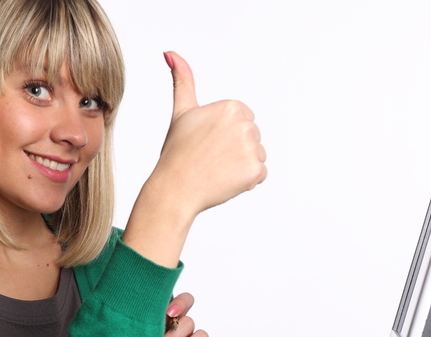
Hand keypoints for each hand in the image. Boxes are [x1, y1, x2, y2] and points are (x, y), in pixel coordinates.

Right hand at [122, 52, 266, 267]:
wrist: (174, 189)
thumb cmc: (176, 153)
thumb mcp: (181, 112)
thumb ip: (183, 81)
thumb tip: (170, 54)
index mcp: (231, 107)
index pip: (243, 120)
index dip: (224, 134)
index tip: (207, 142)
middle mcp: (245, 125)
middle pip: (252, 137)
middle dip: (235, 149)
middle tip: (210, 158)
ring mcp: (251, 149)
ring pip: (257, 156)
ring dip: (241, 166)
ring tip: (216, 170)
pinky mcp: (255, 171)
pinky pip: (260, 174)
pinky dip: (246, 181)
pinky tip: (225, 181)